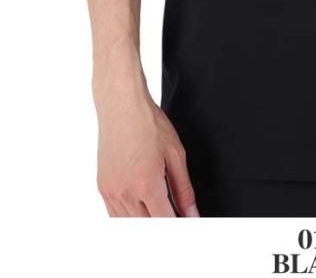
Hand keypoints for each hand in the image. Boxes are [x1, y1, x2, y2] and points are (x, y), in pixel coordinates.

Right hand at [95, 83, 198, 217]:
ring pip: (129, 225)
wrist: (122, 106)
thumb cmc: (149, 124)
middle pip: (146, 228)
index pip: (165, 222)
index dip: (178, 227)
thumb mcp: (176, 155)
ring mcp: (111, 191)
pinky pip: (115, 215)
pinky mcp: (102, 187)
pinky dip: (129, 217)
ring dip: (145, 224)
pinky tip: (141, 209)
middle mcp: (125, 192)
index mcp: (147, 184)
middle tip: (175, 219)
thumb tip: (192, 214)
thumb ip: (184, 189)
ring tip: (160, 213)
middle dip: (162, 227)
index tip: (186, 226)